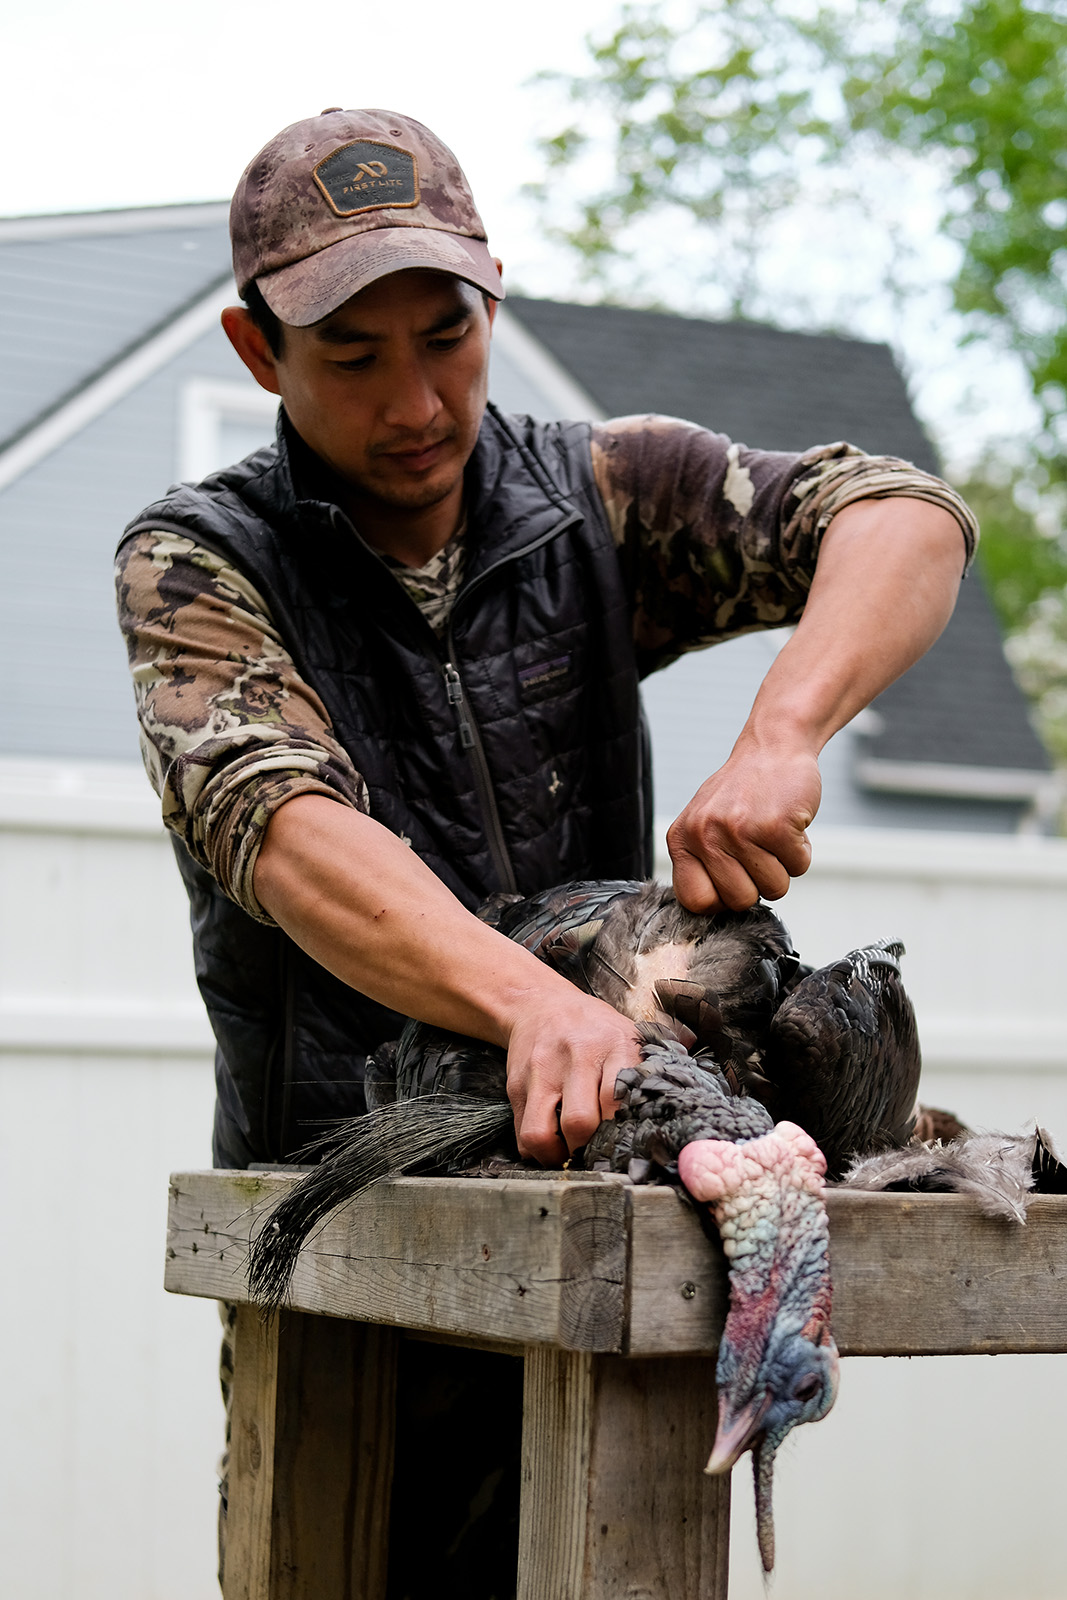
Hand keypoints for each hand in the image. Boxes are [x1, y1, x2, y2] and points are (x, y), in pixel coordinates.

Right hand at [504, 990, 641, 1163]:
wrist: (541, 1002)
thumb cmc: (595, 1028)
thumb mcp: (630, 1034)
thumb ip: (654, 1066)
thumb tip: (687, 1103)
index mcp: (615, 1044)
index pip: (618, 1099)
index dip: (621, 1132)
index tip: (625, 1144)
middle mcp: (576, 1056)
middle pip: (580, 1123)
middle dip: (589, 1149)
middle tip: (597, 1153)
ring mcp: (542, 1071)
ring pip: (541, 1133)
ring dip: (556, 1157)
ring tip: (569, 1155)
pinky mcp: (516, 1084)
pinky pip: (521, 1133)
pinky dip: (535, 1150)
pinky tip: (551, 1143)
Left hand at [668, 733, 820, 912]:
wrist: (773, 747)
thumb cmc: (742, 792)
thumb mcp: (703, 824)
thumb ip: (701, 864)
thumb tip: (709, 911)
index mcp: (681, 839)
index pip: (695, 902)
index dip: (722, 900)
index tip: (735, 882)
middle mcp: (705, 835)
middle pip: (740, 901)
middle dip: (758, 884)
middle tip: (759, 851)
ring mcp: (740, 830)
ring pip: (773, 888)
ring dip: (783, 866)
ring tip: (773, 834)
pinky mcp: (776, 825)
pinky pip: (799, 867)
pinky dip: (802, 849)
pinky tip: (790, 823)